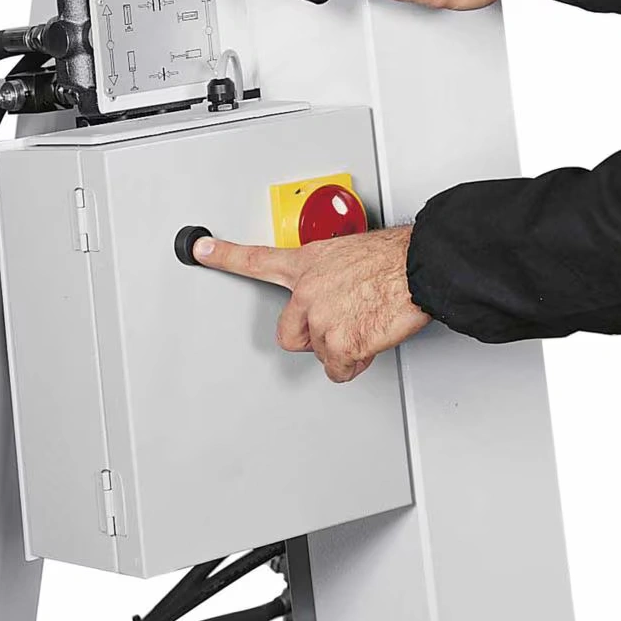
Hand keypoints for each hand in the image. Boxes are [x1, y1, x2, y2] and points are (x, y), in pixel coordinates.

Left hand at [193, 226, 429, 382]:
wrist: (419, 266)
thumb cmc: (395, 258)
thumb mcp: (350, 251)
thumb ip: (330, 272)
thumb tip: (334, 287)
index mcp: (307, 262)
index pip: (257, 258)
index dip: (225, 256)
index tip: (202, 251)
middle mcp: (306, 290)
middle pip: (289, 334)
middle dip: (312, 337)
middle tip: (341, 324)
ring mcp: (320, 319)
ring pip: (322, 353)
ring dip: (344, 347)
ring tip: (367, 321)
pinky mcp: (339, 344)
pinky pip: (340, 369)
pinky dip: (357, 362)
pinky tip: (372, 336)